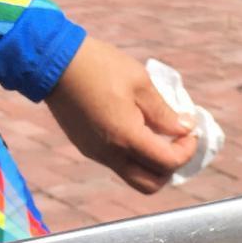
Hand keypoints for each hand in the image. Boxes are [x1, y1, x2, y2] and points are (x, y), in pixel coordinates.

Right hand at [44, 37, 197, 194]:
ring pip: (133, 177)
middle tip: (176, 143)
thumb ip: (165, 111)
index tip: (190, 131)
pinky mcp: (86, 147)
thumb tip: (185, 129)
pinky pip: (117, 163)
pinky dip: (134, 156)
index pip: (168, 163)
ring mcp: (95, 153)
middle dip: (170, 168)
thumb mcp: (140, 82)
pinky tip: (137, 130)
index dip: (187, 150)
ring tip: (158, 138)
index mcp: (126, 137)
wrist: (51, 58)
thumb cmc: (99, 65)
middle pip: (151, 184)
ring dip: (152, 166)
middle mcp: (110, 153)